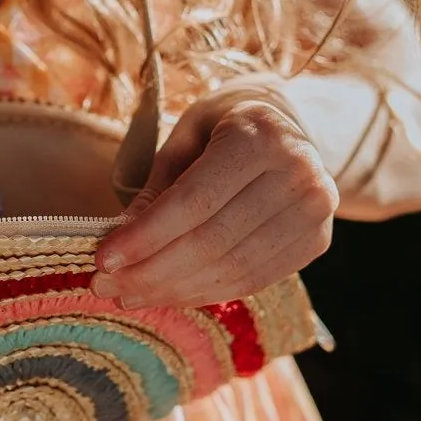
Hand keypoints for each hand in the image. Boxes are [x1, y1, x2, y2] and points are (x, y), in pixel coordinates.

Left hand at [91, 84, 336, 307]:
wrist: (289, 127)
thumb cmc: (225, 126)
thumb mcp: (185, 137)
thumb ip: (157, 187)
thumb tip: (122, 242)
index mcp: (261, 136)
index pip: (195, 201)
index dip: (147, 236)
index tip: (104, 258)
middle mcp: (298, 174)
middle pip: (212, 242)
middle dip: (152, 271)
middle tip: (106, 285)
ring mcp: (315, 213)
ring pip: (232, 269)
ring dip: (173, 290)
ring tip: (129, 294)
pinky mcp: (316, 242)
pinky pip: (252, 280)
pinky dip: (205, 292)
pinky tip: (169, 294)